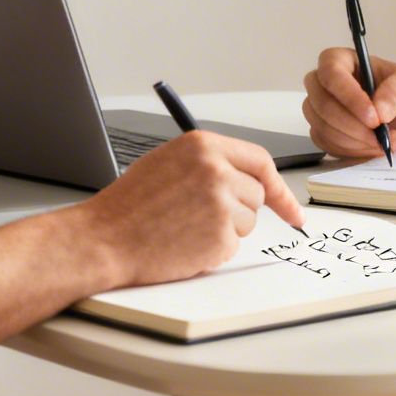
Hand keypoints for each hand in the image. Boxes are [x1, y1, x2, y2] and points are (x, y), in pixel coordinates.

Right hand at [85, 130, 303, 288]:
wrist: (104, 239)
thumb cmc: (130, 205)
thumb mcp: (169, 163)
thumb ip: (209, 162)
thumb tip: (245, 176)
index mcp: (204, 146)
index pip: (260, 160)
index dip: (278, 186)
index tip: (291, 207)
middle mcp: (217, 170)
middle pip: (257, 193)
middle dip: (238, 208)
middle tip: (200, 216)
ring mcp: (221, 204)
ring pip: (247, 222)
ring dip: (225, 229)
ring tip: (184, 226)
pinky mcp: (220, 236)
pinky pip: (233, 245)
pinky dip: (214, 250)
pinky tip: (184, 243)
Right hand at [301, 47, 395, 158]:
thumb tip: (379, 110)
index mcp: (341, 60)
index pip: (331, 73)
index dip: (349, 97)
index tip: (374, 119)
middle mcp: (323, 83)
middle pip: (322, 105)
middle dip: (354, 127)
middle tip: (383, 137)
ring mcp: (319, 109)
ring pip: (324, 128)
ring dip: (356, 142)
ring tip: (387, 143)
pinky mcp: (321, 132)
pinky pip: (328, 145)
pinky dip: (353, 152)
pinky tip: (374, 148)